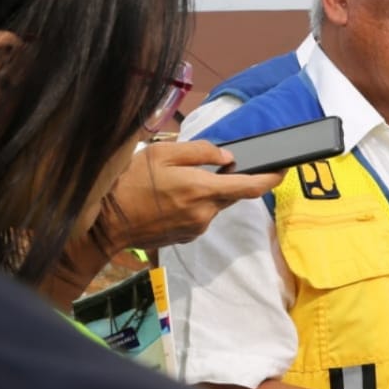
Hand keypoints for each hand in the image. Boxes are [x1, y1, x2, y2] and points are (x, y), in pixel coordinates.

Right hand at [104, 140, 281, 249]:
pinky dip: (195, 205)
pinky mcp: (188, 236)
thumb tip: (228, 158)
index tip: (282, 170)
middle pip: (232, 194)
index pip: (250, 187)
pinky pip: (202, 216)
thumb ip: (200, 152)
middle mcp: (205, 212)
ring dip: (207, 192)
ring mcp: (197, 228)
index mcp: (202, 189)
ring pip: (215, 205)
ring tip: (177, 183)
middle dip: (229, 180)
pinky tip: (172, 199)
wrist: (106, 223)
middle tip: (211, 167)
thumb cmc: (131, 183)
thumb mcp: (162, 154)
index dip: (270, 179)